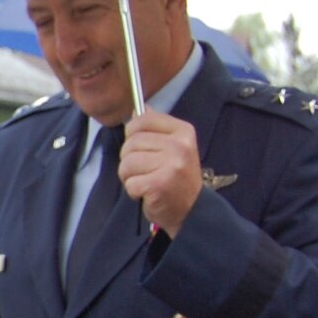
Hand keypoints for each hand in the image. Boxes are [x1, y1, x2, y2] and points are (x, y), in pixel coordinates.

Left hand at [117, 110, 201, 236]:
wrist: (190, 208)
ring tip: (146, 181)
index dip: (132, 134)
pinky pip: (130, 182)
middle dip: (129, 159)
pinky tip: (147, 192)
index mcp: (183, 131)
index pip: (142, 120)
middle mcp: (180, 146)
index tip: (140, 147)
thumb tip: (139, 109)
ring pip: (126, 163)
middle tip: (146, 170)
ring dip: (129, 176)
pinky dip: (133, 190)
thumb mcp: (172, 146)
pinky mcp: (160, 184)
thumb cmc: (175, 176)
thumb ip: (155, 128)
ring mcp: (172, 165)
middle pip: (130, 143)